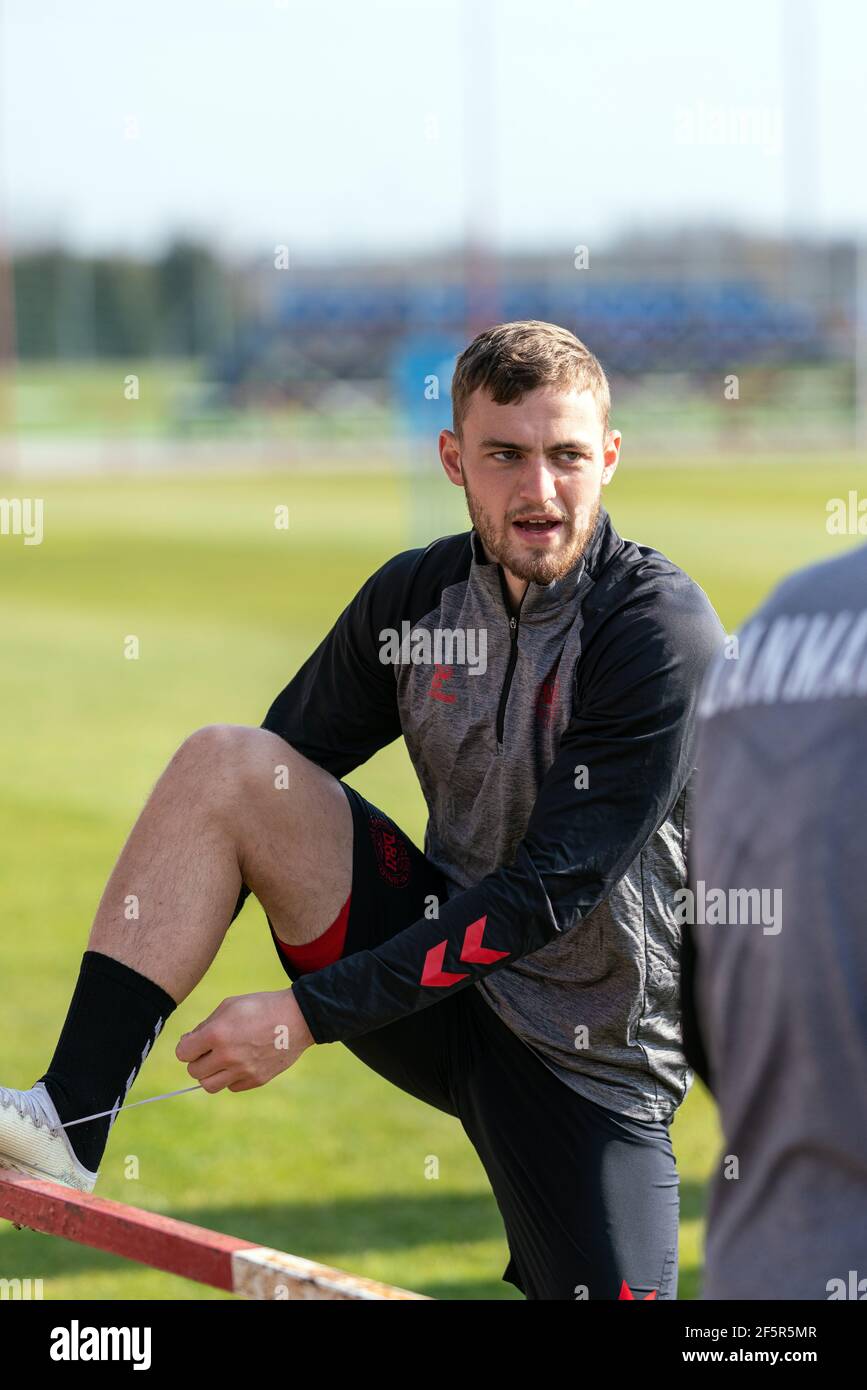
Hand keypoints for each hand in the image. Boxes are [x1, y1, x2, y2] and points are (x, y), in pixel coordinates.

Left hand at [175, 987, 314, 1092]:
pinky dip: (231, 1078)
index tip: (195, 1042)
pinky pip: (231, 1087)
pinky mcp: (256, 1079)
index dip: (187, 1046)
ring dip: (211, 1074)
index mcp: (217, 1034)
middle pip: (194, 1071)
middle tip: (210, 1050)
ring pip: (209, 1085)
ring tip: (221, 1061)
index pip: (183, 1053)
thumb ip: (205, 1026)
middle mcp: (227, 1055)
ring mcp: (242, 1070)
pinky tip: (240, 1062)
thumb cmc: (260, 1007)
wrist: (297, 1017)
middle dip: (198, 1060)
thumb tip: (188, 1043)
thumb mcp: (229, 1006)